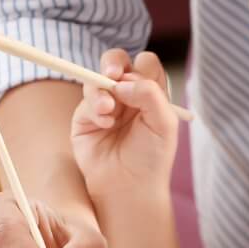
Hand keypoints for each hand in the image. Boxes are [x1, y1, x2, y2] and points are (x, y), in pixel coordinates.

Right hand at [71, 49, 178, 206]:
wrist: (128, 186)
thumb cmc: (151, 157)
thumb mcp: (163, 124)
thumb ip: (150, 94)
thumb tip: (122, 81)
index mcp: (150, 92)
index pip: (145, 63)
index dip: (142, 67)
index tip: (140, 81)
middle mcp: (127, 95)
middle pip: (116, 61)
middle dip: (112, 62)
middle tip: (112, 73)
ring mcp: (105, 104)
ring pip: (96, 79)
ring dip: (101, 91)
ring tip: (108, 111)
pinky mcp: (85, 117)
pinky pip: (86, 100)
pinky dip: (94, 108)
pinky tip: (104, 124)